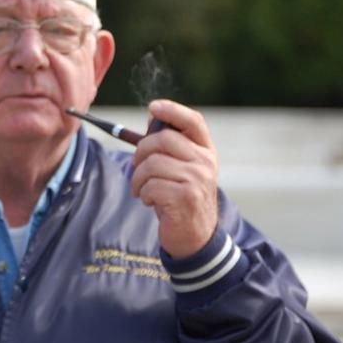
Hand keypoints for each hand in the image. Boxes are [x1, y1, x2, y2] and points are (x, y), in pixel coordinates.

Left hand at [131, 99, 218, 258]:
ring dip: (138, 179)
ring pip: (152, 164)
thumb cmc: (180, 196)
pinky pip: (151, 185)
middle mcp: (205, 162)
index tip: (153, 107)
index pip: (193, 121)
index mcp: (205, 150)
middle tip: (137, 168)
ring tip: (142, 189)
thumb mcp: (181, 168)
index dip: (172, 110)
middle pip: (162, 140)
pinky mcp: (186, 198)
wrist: (194, 235)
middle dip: (141, 153)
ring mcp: (198, 180)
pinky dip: (144, 194)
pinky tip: (151, 201)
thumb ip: (170, 146)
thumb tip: (153, 115)